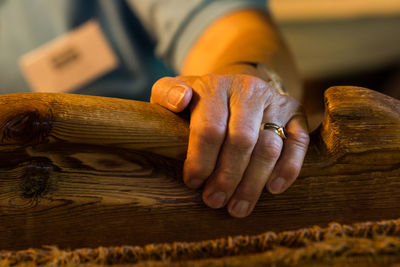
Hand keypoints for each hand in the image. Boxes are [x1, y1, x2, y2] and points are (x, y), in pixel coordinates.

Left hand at [150, 74, 308, 217]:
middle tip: (214, 201)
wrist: (235, 87)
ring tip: (237, 207)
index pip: (210, 128)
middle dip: (226, 177)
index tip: (193, 183)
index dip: (201, 160)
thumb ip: (168, 93)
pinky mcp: (295, 112)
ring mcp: (275, 101)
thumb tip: (180, 101)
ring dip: (253, 183)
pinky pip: (299, 143)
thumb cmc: (201, 100)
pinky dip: (289, 168)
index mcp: (216, 86)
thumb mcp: (175, 92)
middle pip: (241, 140)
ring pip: (269, 147)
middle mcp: (248, 90)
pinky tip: (273, 189)